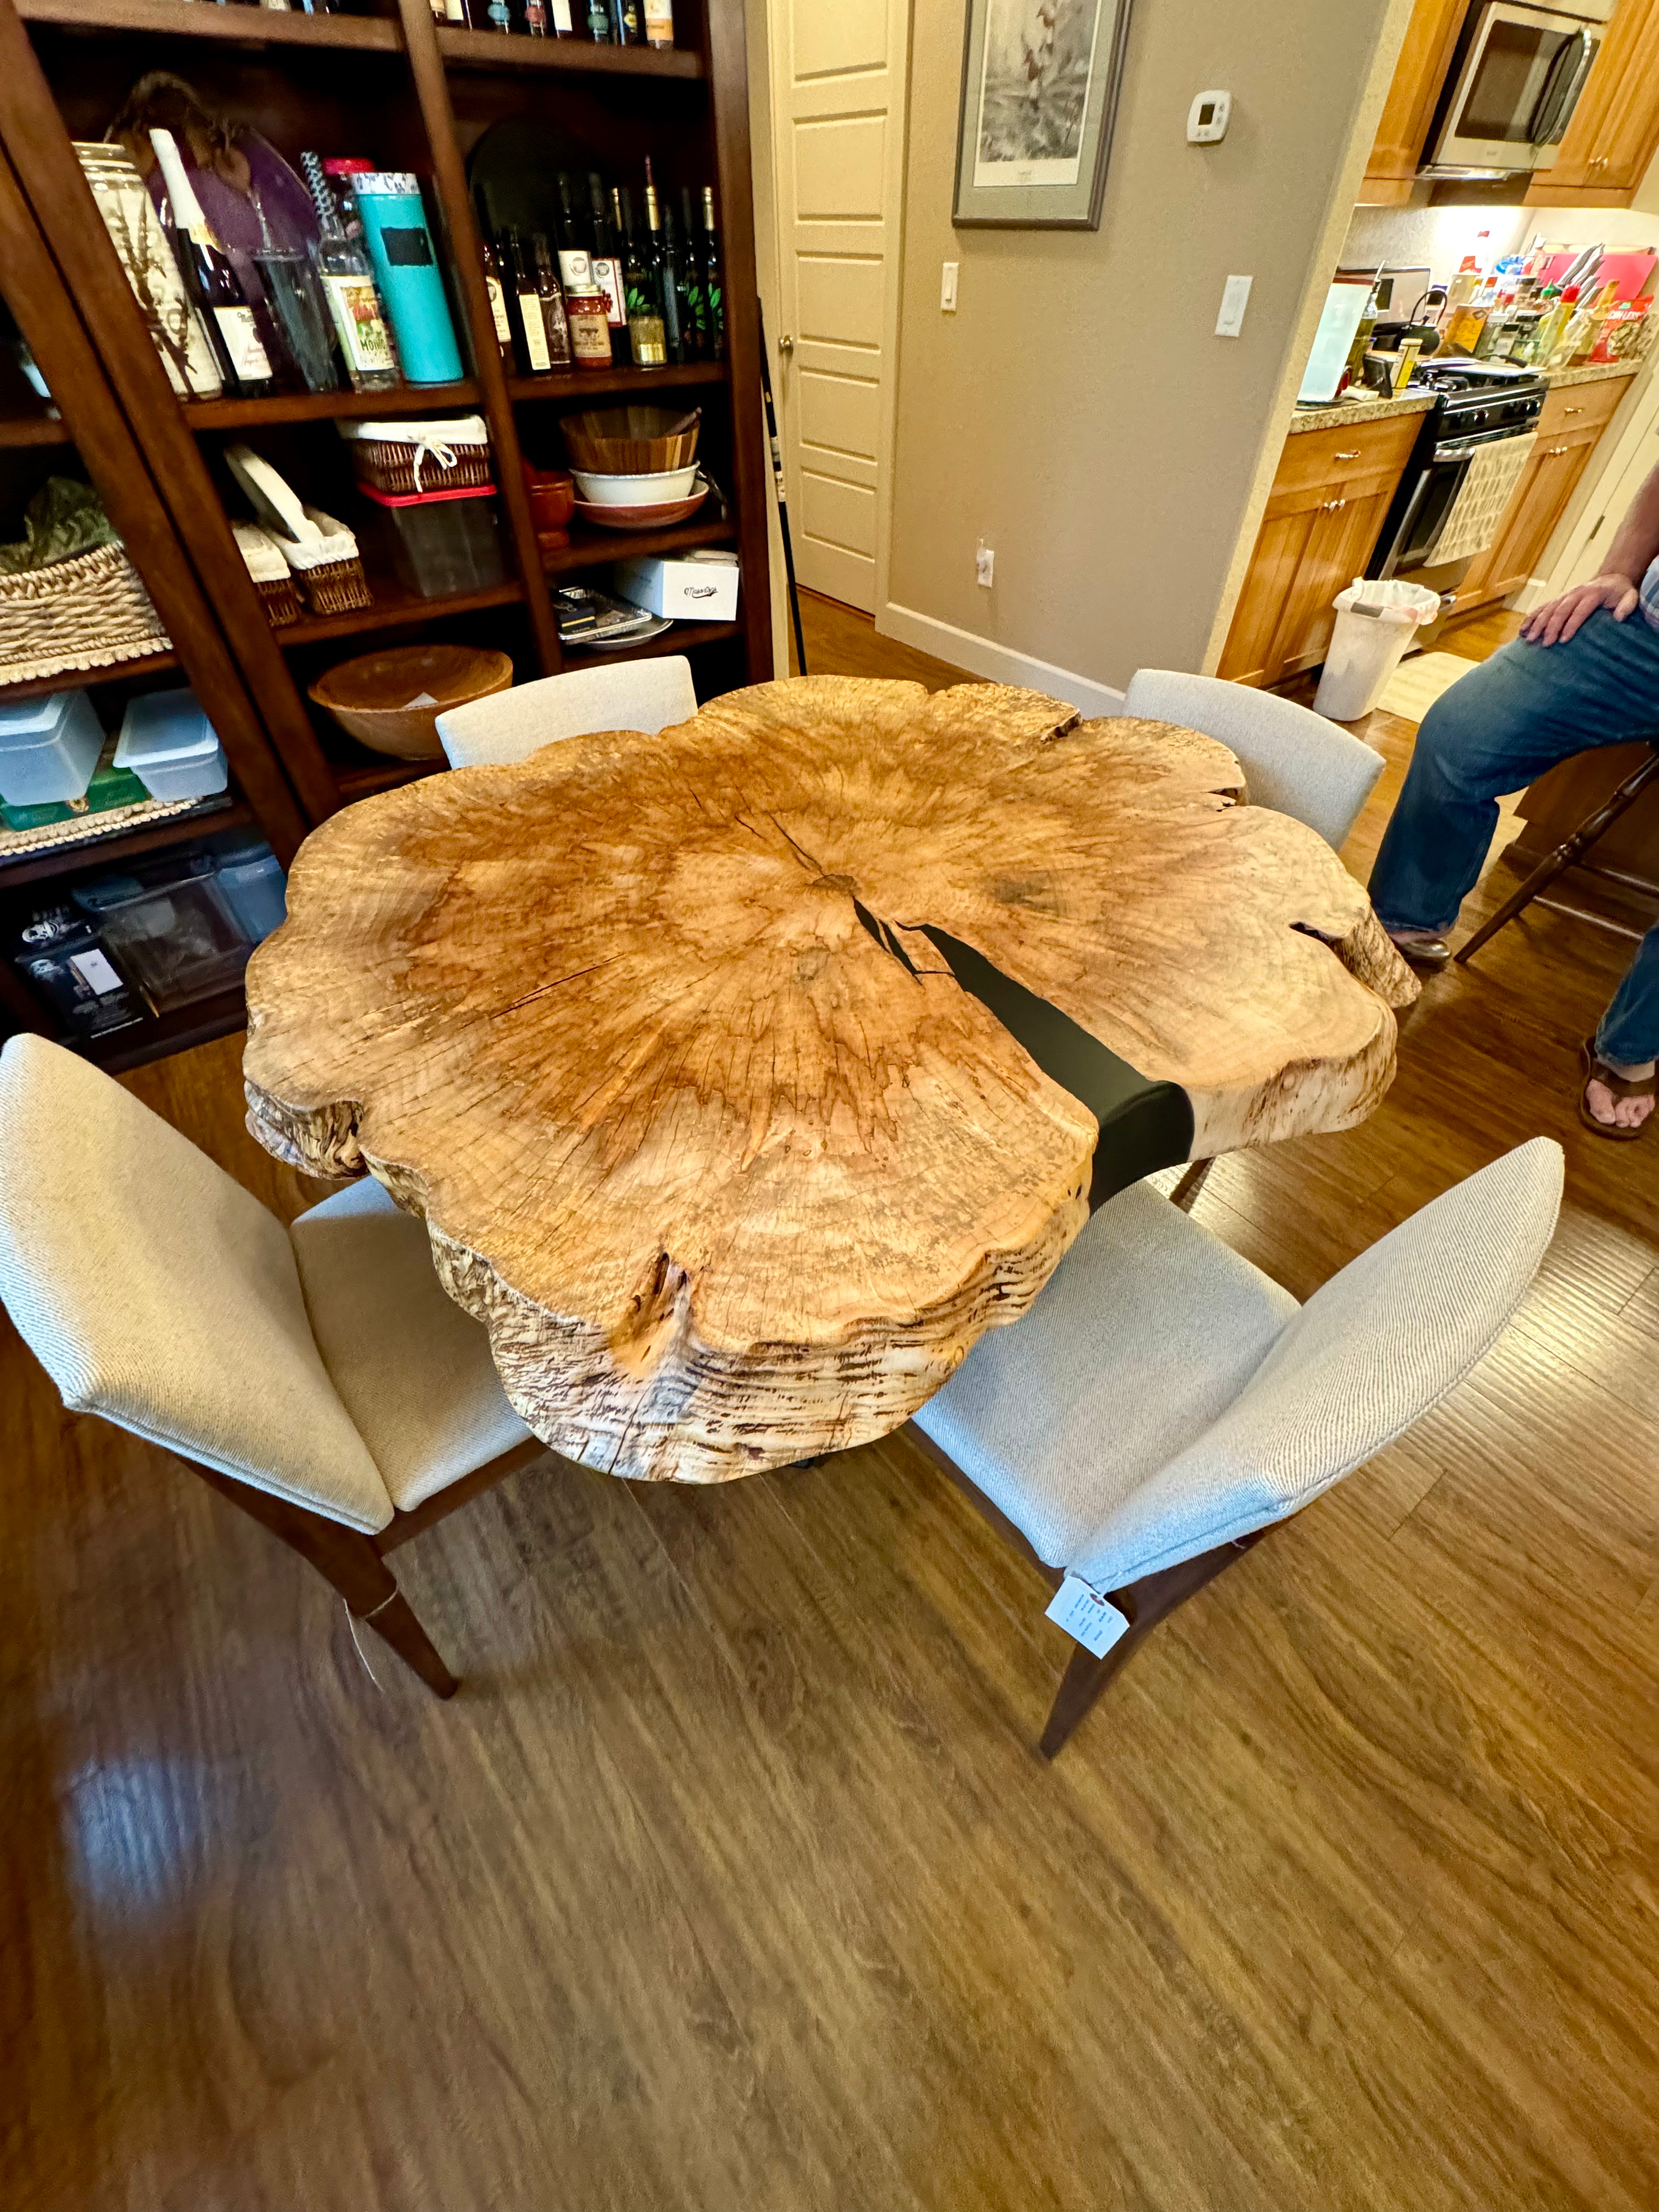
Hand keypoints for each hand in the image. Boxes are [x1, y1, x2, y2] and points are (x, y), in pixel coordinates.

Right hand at [1521, 572, 1639, 646]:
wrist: (1610, 579)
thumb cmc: (1620, 592)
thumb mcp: (1630, 596)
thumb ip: (1627, 605)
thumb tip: (1619, 617)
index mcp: (1592, 593)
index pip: (1579, 610)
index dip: (1571, 625)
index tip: (1563, 640)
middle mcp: (1575, 593)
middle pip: (1560, 610)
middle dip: (1551, 627)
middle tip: (1545, 644)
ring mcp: (1564, 595)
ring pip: (1548, 609)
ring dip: (1537, 624)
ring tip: (1530, 639)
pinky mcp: (1558, 599)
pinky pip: (1542, 608)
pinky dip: (1531, 619)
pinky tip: (1522, 631)